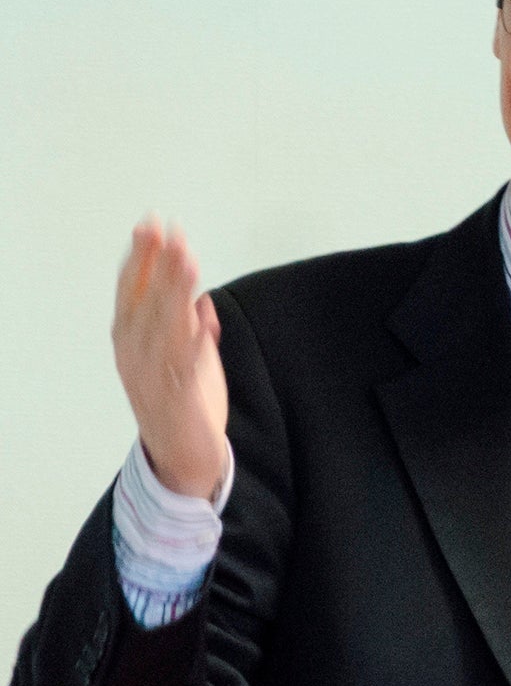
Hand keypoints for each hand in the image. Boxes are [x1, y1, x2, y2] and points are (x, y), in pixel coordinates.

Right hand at [111, 219, 228, 499]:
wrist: (182, 458)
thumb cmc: (182, 404)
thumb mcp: (184, 358)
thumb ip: (190, 327)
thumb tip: (201, 298)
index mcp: (133, 342)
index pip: (133, 292)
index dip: (143, 259)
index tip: (153, 227)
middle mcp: (137, 356)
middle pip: (147, 301)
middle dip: (158, 264)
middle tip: (168, 230)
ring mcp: (156, 375)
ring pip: (165, 325)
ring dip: (175, 290)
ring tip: (185, 259)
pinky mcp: (181, 396)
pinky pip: (186, 362)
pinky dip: (195, 337)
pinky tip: (202, 312)